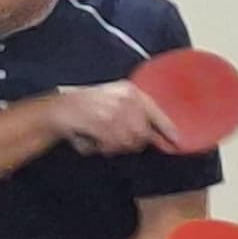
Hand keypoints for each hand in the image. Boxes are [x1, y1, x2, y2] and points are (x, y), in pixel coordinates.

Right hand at [50, 82, 178, 155]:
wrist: (60, 109)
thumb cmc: (88, 106)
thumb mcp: (115, 101)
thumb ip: (137, 115)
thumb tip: (158, 137)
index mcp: (130, 90)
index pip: (155, 110)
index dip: (167, 128)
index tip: (177, 141)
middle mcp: (125, 99)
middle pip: (143, 132)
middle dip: (132, 141)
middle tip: (115, 140)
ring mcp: (114, 112)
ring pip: (129, 142)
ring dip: (117, 146)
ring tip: (103, 139)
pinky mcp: (103, 125)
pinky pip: (113, 146)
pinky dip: (105, 148)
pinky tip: (96, 140)